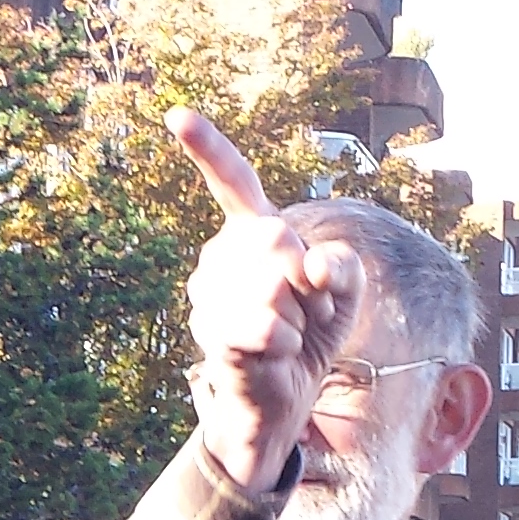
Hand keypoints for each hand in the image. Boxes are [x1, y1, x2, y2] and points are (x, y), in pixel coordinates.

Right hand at [167, 106, 362, 492]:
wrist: (283, 404)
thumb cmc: (309, 336)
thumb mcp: (343, 293)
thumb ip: (342, 264)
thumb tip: (309, 263)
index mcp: (251, 236)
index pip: (232, 184)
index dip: (207, 149)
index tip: (175, 115)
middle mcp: (220, 260)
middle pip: (278, 237)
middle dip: (312, 278)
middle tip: (307, 309)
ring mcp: (211, 298)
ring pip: (276, 285)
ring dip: (303, 314)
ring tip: (292, 334)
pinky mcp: (216, 338)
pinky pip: (267, 325)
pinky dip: (289, 341)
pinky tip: (278, 352)